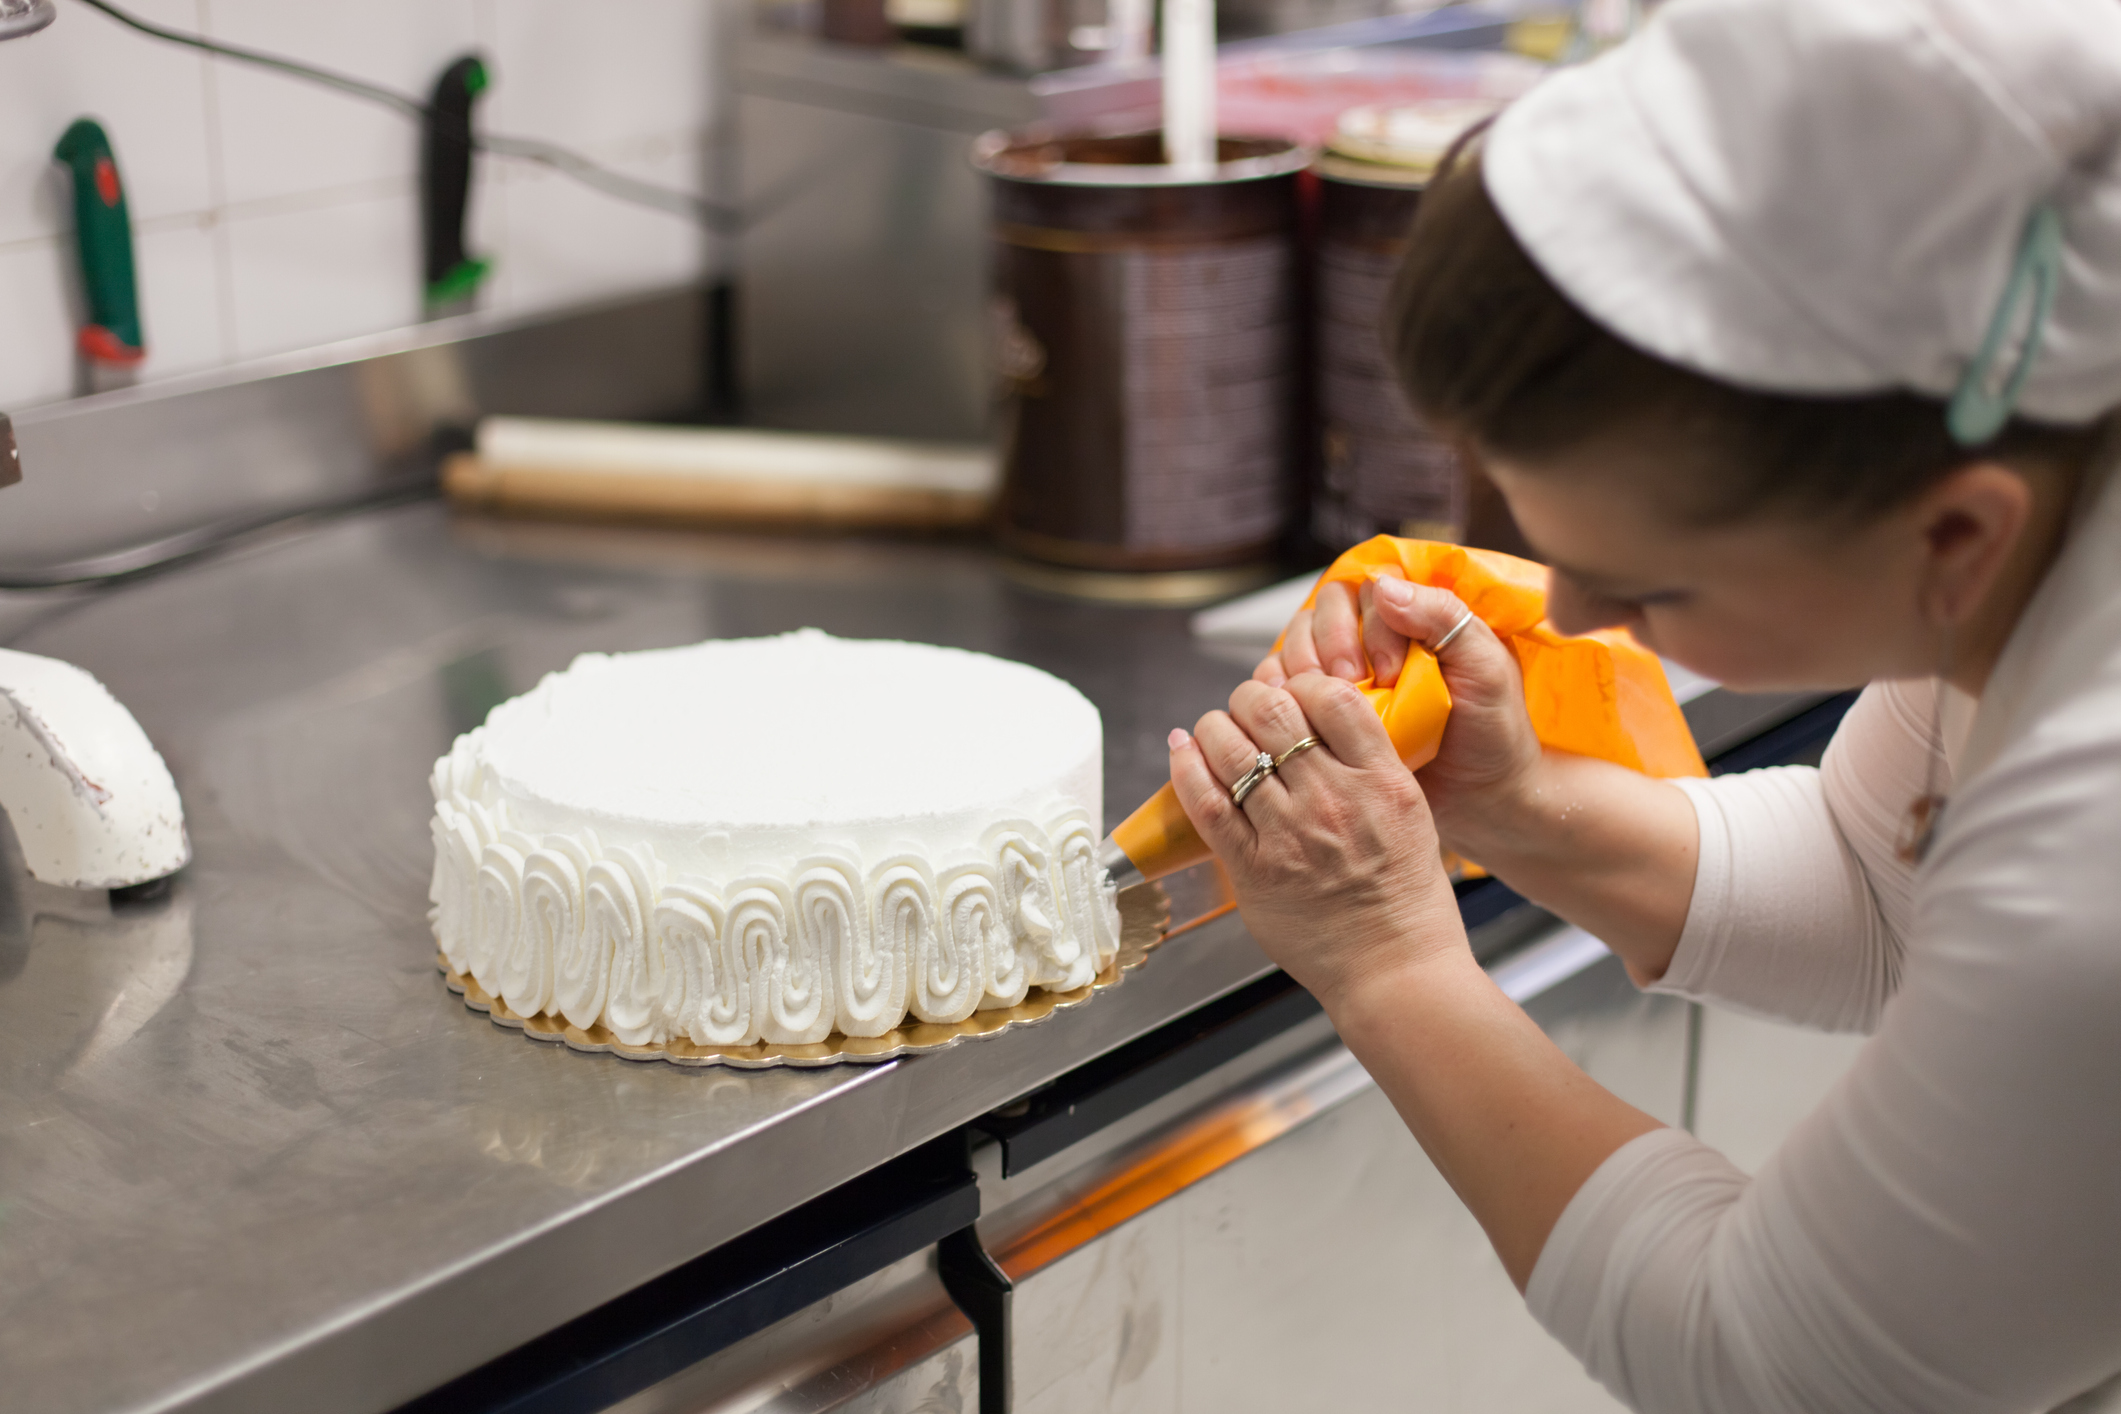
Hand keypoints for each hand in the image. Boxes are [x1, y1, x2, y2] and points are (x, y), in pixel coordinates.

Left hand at [1167, 673, 1466, 1010]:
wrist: (1394, 970)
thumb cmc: (1406, 898)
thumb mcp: (1410, 812)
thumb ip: (1370, 766)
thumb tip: (1323, 725)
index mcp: (1381, 779)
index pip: (1330, 694)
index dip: (1301, 681)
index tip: (1292, 692)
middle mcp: (1333, 798)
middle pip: (1271, 710)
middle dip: (1249, 698)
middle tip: (1246, 708)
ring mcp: (1290, 833)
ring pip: (1229, 748)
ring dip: (1212, 727)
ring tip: (1213, 731)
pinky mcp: (1253, 868)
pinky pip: (1205, 803)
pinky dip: (1186, 768)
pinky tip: (1182, 751)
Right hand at [1258, 574, 1544, 847]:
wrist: (1481, 796)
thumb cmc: (1491, 729)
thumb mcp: (1485, 666)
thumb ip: (1444, 617)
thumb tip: (1385, 588)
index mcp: (1414, 617)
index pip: (1370, 590)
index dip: (1368, 626)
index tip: (1390, 672)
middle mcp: (1373, 637)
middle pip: (1325, 610)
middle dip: (1331, 645)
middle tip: (1352, 685)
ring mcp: (1343, 672)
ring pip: (1297, 641)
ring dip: (1303, 669)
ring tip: (1325, 706)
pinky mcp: (1321, 707)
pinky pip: (1283, 684)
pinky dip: (1282, 694)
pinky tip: (1299, 715)